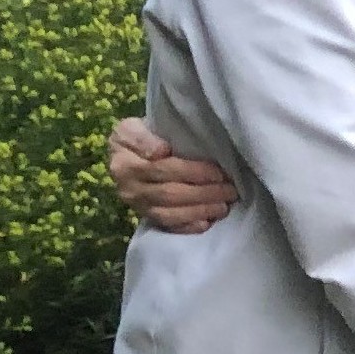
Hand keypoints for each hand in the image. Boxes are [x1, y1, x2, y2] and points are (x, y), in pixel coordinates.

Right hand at [108, 117, 235, 234]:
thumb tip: (161, 152)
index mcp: (124, 163)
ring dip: (200, 210)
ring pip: (169, 213)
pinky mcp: (145, 218)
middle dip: (204, 193)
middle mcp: (128, 188)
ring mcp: (136, 206)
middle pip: (169, 193)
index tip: (218, 172)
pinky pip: (167, 226)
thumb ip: (142, 138)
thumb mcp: (134, 127)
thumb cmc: (142, 135)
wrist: (131, 153)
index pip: (162, 169)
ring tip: (224, 206)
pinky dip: (188, 226)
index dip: (193, 172)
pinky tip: (206, 223)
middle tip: (230, 190)